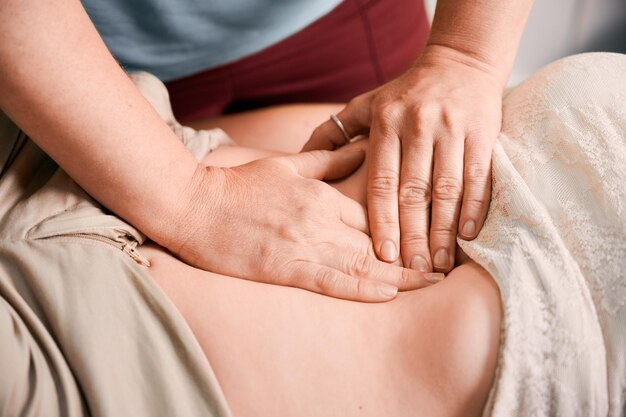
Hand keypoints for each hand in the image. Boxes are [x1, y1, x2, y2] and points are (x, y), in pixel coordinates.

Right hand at [171, 149, 437, 301]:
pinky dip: (363, 289)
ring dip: (399, 277)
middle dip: (414, 256)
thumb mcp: (287, 164)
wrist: (195, 207)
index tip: (431, 234)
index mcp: (321, 194)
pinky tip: (388, 294)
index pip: (373, 211)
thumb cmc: (240, 185)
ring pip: (362, 264)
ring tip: (430, 284)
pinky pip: (331, 281)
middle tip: (446, 268)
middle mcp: (319, 219)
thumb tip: (364, 146)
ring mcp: (303, 245)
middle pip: (377, 241)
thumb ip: (328, 160)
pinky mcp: (285, 268)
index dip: (405, 224)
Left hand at [304, 46, 502, 272]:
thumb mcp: (365, 104)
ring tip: (438, 262)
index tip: (383, 254)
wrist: (459, 62)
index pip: (381, 182)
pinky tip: (467, 235)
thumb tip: (301, 157)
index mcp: (386, 123)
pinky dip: (473, 208)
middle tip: (412, 270)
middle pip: (414, 192)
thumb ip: (334, 131)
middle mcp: (417, 126)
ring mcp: (451, 129)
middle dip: (413, 235)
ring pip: (446, 189)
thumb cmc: (406, 91)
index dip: (382, 220)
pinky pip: (478, 177)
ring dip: (444, 230)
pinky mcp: (481, 133)